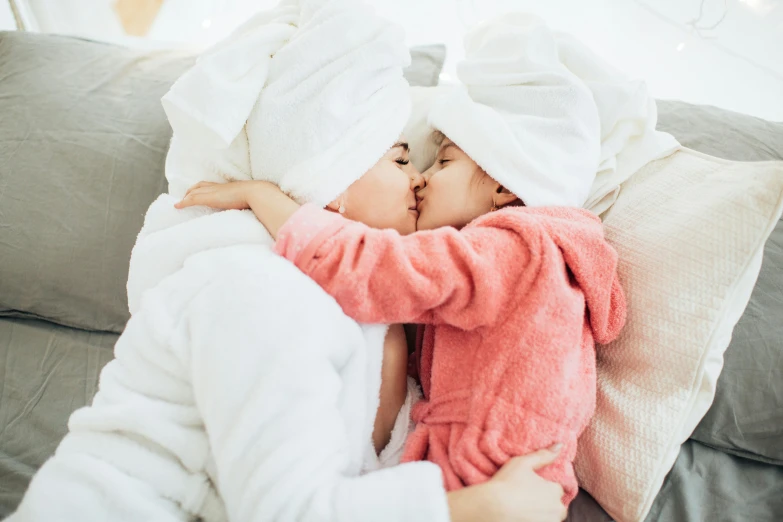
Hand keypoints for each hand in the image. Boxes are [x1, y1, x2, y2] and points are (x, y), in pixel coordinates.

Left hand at [175, 180, 274, 210]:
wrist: (257, 193)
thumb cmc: (259, 198)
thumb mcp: (252, 200)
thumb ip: (251, 203)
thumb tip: (258, 210)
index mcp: (228, 187)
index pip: (212, 185)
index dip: (204, 188)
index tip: (199, 192)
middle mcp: (219, 187)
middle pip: (200, 186)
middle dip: (191, 190)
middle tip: (185, 197)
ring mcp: (214, 192)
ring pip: (194, 192)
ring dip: (186, 196)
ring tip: (180, 203)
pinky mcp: (210, 198)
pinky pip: (192, 199)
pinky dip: (183, 202)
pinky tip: (177, 207)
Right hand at [448, 445, 566, 521]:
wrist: (490, 508)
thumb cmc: (506, 484)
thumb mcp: (522, 463)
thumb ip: (543, 455)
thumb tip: (560, 445)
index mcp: (555, 491)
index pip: (557, 489)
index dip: (544, 487)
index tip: (530, 487)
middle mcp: (557, 511)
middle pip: (556, 507)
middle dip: (546, 503)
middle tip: (527, 499)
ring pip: (550, 518)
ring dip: (542, 514)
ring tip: (524, 509)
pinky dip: (534, 520)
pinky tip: (522, 517)